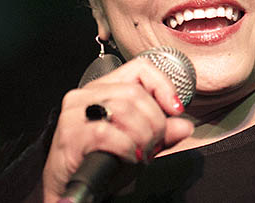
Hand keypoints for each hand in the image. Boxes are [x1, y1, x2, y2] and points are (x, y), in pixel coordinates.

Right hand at [42, 57, 193, 201]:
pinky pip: (107, 133)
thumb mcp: (140, 141)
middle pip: (135, 92)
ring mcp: (76, 112)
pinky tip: (130, 157)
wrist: (72, 187)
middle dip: (155, 121)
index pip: (140, 68)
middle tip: (157, 142)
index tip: (175, 109)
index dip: (163, 85)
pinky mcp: (70, 134)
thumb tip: (185, 126)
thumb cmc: (102, 158)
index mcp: (105, 87)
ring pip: (124, 109)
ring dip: (142, 135)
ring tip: (143, 151)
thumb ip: (162, 131)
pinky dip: (127, 147)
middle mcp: (88, 93)